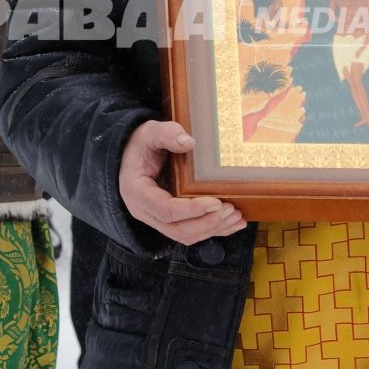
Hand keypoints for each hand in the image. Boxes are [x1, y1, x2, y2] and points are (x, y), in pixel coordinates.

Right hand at [118, 120, 244, 245]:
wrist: (132, 154)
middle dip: (207, 223)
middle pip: (178, 230)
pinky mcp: (168, 221)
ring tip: (236, 216)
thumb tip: (189, 142)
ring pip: (185, 235)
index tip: (216, 202)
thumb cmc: (141, 144)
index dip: (192, 210)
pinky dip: (211, 230)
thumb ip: (167, 134)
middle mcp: (144, 211)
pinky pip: (190, 232)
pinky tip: (232, 223)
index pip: (166, 210)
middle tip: (230, 210)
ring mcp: (155, 219)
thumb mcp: (150, 132)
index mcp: (137, 192)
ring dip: (212, 229)